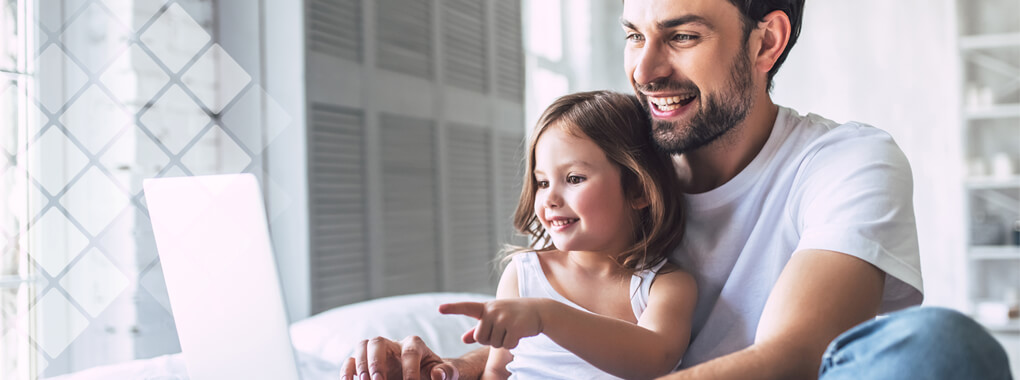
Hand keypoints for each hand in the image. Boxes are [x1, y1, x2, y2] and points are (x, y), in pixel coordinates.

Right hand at [339, 335, 458, 379]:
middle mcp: (392, 344)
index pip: (410, 352)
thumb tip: (438, 375)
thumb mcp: (445, 372)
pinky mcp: (364, 362)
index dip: (410, 370)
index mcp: (414, 344)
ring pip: (362, 346)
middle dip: (376, 362)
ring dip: (361, 365)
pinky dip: (347, 370)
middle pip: (378, 342)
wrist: (421, 374)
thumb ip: (447, 372)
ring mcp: (376, 352)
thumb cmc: (432, 372)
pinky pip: (351, 360)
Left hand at [439, 299, 548, 348]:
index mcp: (486, 308)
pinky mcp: (515, 327)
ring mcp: (504, 318)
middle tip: (503, 329)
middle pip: (480, 337)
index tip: (439, 308)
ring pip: (493, 343)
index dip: (452, 308)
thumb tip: (463, 339)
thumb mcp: (495, 318)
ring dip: (503, 342)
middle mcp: (492, 311)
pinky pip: (507, 345)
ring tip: (512, 329)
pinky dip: (513, 344)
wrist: (539, 311)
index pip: (466, 307)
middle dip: (491, 339)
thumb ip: (479, 329)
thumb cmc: (514, 315)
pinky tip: (519, 333)